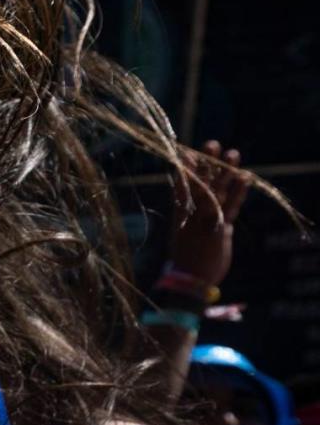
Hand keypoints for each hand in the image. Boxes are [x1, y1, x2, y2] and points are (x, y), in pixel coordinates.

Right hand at [169, 140, 250, 286]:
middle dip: (206, 163)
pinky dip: (238, 192)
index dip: (185, 170)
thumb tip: (200, 214)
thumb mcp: (182, 239)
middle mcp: (192, 215)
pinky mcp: (220, 229)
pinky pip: (230, 206)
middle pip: (199, 184)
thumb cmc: (185, 262)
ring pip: (215, 191)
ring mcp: (205, 221)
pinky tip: (245, 177)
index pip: (182, 187)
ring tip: (232, 153)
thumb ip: (190, 222)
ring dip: (224, 171)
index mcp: (180, 216)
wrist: (188, 281)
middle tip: (211, 143)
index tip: (187, 154)